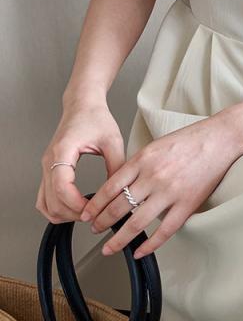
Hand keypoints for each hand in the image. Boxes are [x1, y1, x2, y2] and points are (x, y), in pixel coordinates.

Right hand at [37, 100, 124, 222]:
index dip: (76, 204)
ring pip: (45, 203)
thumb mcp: (113, 141)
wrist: (82, 105)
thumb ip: (117, 166)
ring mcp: (46, 166)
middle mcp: (49, 160)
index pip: (61, 186)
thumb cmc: (95, 118)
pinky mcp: (49, 170)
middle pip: (52, 200)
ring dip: (63, 214)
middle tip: (95, 215)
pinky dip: (56, 208)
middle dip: (73, 213)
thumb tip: (121, 192)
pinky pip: (44, 197)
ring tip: (86, 213)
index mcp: (63, 151)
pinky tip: (75, 208)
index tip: (93, 211)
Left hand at [80, 114, 242, 258]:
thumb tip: (121, 185)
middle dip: (102, 222)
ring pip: (137, 222)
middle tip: (94, 230)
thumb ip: (138, 165)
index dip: (95, 205)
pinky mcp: (187, 204)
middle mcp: (153, 177)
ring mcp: (170, 192)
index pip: (110, 187)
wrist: (221, 139)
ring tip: (109, 247)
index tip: (87, 215)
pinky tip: (140, 251)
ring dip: (119, 238)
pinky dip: (150, 244)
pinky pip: (165, 230)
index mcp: (143, 160)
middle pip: (119, 207)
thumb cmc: (190, 139)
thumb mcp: (156, 146)